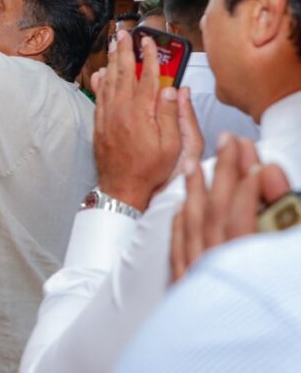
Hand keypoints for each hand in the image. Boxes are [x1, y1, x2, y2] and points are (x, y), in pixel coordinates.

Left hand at [90, 30, 184, 211]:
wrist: (122, 188)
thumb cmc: (150, 170)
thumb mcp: (172, 146)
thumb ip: (173, 115)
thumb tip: (174, 90)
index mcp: (141, 113)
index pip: (146, 77)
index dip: (149, 57)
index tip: (149, 41)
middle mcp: (121, 110)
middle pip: (123, 73)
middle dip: (124, 50)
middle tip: (123, 33)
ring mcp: (107, 116)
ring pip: (109, 81)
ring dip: (112, 61)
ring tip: (113, 44)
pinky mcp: (99, 124)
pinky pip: (99, 96)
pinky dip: (100, 81)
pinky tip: (101, 72)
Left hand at [170, 134, 289, 280]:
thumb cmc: (277, 320)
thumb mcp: (282, 260)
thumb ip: (283, 217)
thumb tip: (268, 174)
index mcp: (242, 267)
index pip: (242, 217)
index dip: (249, 188)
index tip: (257, 164)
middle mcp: (215, 270)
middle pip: (216, 212)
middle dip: (223, 173)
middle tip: (229, 141)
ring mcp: (196, 281)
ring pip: (193, 227)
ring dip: (195, 190)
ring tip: (195, 163)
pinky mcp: (185, 291)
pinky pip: (178, 250)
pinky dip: (181, 225)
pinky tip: (181, 208)